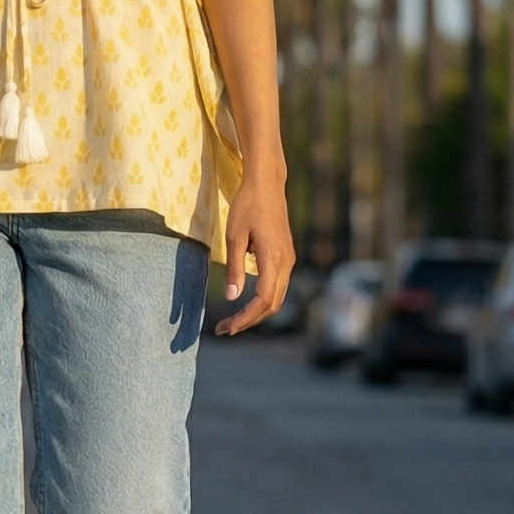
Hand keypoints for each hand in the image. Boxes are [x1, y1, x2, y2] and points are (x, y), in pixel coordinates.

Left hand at [214, 164, 292, 336]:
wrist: (267, 184)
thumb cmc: (247, 206)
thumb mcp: (234, 236)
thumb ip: (235, 267)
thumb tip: (231, 297)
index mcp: (273, 259)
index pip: (262, 300)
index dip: (245, 318)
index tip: (227, 328)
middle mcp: (286, 263)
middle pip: (272, 305)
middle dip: (249, 321)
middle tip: (225, 329)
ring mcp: (288, 260)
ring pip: (276, 297)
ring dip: (256, 312)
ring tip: (233, 320)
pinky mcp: (286, 256)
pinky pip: (277, 286)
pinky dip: (263, 299)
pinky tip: (245, 301)